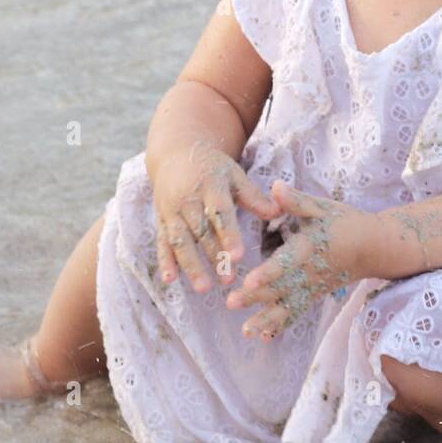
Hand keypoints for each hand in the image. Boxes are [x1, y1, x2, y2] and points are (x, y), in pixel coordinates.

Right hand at [151, 142, 280, 293]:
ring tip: (204, 288)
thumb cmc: (214, 168)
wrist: (176, 154)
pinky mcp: (161, 220)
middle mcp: (188, 199)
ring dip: (191, 265)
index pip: (220, 212)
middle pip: (201, 231)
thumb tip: (280, 212)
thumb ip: (254, 197)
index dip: (229, 235)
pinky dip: (165, 261)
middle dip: (213, 256)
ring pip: (181, 240)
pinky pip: (162, 242)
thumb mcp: (235, 175)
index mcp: (210, 184)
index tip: (239, 256)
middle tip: (228, 280)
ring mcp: (171, 211)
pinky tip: (170, 280)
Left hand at [225, 181, 372, 340]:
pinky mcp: (315, 294)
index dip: (268, 272)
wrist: (373, 246)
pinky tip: (264, 336)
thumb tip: (274, 186)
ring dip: (266, 318)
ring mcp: (312, 286)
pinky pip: (297, 311)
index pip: (286, 261)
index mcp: (308, 246)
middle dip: (255, 297)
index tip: (249, 280)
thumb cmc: (345, 222)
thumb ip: (297, 201)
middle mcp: (309, 271)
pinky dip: (282, 324)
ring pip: (287, 305)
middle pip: (280, 286)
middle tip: (231, 303)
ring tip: (246, 331)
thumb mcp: (322, 207)